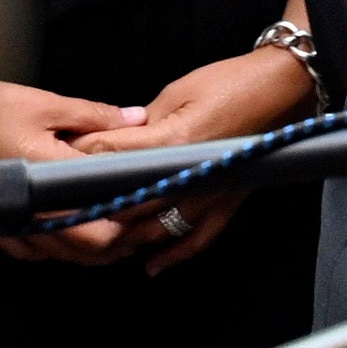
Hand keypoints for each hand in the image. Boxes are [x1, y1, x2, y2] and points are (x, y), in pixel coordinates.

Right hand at [0, 75, 146, 267]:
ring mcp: (6, 221)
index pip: (97, 218)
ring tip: (115, 232)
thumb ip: (93, 116)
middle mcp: (26, 208)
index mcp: (44, 177)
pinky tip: (66, 234)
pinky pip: (28, 250)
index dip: (128, 219)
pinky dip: (53, 248)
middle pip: (83, 248)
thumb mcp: (43, 103)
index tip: (149, 208)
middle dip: (117, 242)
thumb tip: (134, 120)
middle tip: (140, 227)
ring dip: (88, 249)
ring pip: (57, 255)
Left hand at [67, 47, 318, 274]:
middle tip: (71, 208)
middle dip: (97, 205)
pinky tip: (153, 265)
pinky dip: (174, 255)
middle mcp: (192, 175)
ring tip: (101, 237)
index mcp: (176, 141)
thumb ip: (141, 126)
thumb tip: (105, 144)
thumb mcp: (177, 92)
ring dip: (126, 236)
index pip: (115, 162)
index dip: (84, 165)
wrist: (284, 88)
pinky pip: (198, 239)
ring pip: (156, 230)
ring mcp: (211, 194)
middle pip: (130, 204)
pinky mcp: (227, 202)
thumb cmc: (233, 82)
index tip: (62, 170)